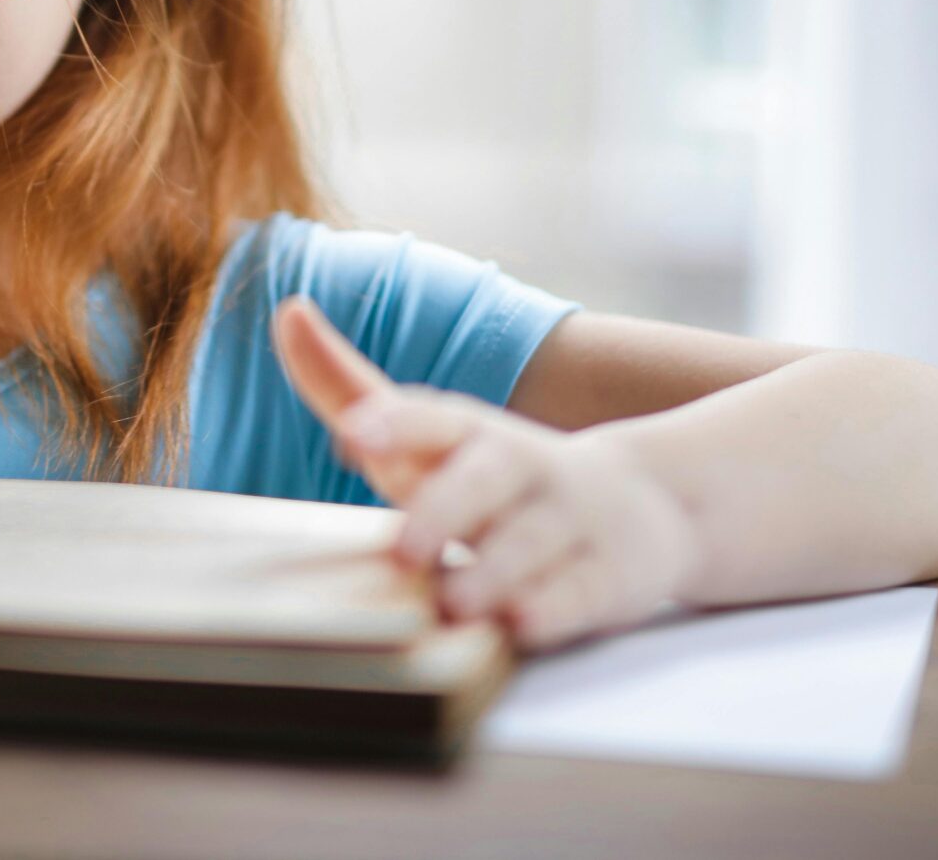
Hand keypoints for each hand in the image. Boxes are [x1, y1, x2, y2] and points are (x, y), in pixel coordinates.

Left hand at [271, 295, 698, 651]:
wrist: (648, 503)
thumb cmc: (496, 477)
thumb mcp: (427, 436)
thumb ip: (349, 387)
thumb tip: (288, 312)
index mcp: (470, 432)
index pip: (435, 418)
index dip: (397, 424)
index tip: (356, 435)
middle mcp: (521, 468)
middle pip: (485, 479)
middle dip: (445, 510)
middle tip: (405, 551)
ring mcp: (569, 522)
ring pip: (531, 543)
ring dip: (492, 572)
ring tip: (453, 603)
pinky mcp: (607, 578)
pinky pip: (579, 595)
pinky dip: (551, 610)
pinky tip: (521, 624)